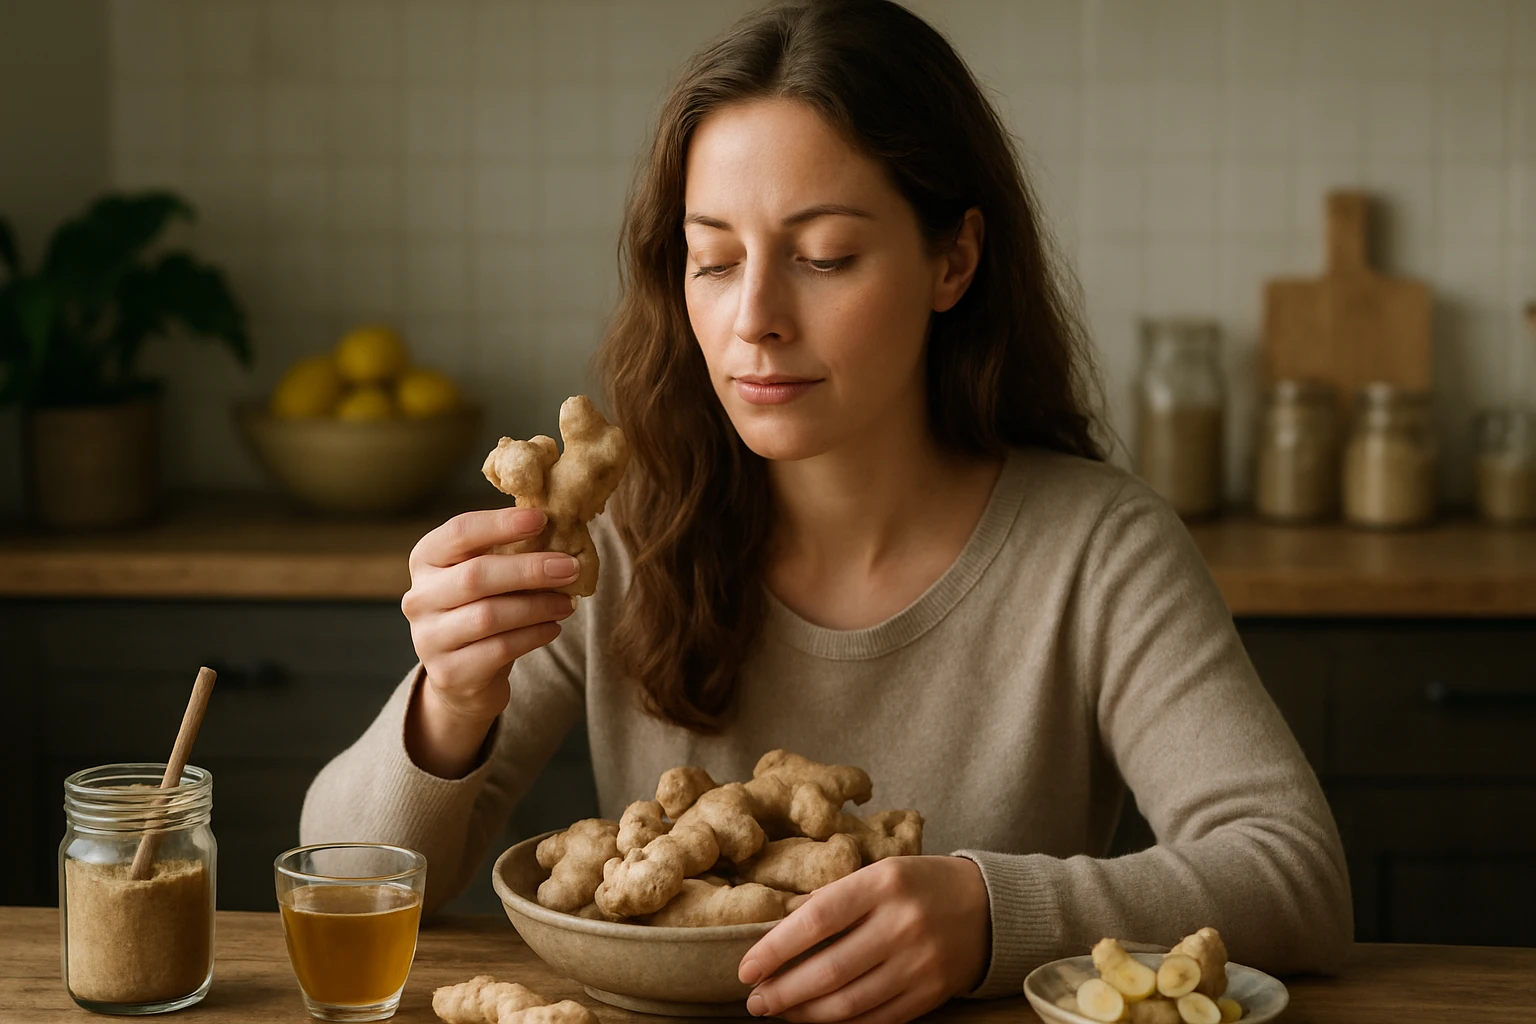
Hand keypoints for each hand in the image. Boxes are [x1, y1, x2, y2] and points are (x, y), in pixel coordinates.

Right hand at [400, 506, 579, 776]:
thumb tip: (561, 528)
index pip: (459, 532)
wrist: (463, 674)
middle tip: (570, 567)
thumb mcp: (488, 574)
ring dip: (537, 606)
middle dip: (529, 570)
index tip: (542, 519)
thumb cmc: (482, 607)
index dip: (501, 524)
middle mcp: (419, 597)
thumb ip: (511, 551)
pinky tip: (553, 628)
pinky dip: (534, 636)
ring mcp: (428, 638)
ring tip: (568, 603)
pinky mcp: (449, 672)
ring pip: (489, 616)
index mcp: (426, 559)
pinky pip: (500, 649)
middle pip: (476, 576)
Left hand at [738, 856, 990, 1023]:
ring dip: (806, 1014)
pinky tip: (818, 1021)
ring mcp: (919, 964)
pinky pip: (877, 1020)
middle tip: (755, 1001)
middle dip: (783, 991)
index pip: (817, 919)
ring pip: (850, 1003)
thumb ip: (836, 899)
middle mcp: (902, 924)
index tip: (746, 968)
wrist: (990, 907)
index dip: (775, 948)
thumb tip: (779, 933)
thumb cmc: (920, 884)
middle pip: (830, 969)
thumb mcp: (880, 873)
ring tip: (779, 1012)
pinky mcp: (930, 994)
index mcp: (883, 883)